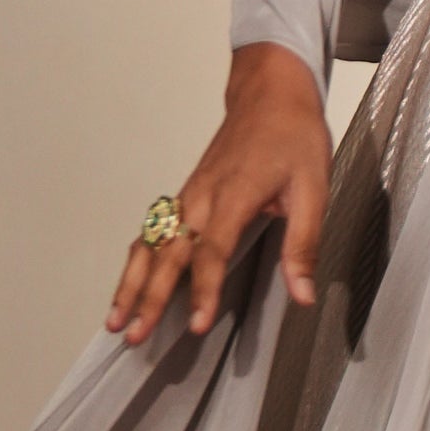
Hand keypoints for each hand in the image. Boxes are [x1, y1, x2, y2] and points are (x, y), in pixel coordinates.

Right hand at [105, 43, 331, 345]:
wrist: (270, 94)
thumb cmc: (294, 137)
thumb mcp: (315, 189)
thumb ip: (303, 244)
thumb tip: (303, 295)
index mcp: (235, 194)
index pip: (211, 251)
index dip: (202, 289)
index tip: (196, 324)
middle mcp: (202, 196)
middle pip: (168, 254)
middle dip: (148, 298)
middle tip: (134, 336)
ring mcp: (188, 195)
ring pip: (150, 245)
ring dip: (129, 284)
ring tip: (114, 321)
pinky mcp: (185, 196)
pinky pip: (152, 233)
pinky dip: (136, 263)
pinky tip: (126, 289)